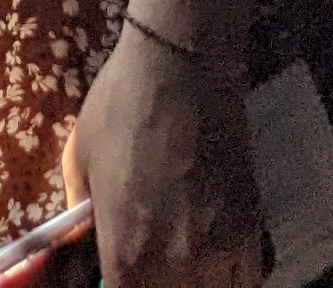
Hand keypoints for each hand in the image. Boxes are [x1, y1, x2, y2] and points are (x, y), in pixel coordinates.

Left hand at [64, 24, 265, 287]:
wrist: (181, 67)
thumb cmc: (120, 105)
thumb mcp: (81, 158)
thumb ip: (81, 211)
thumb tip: (81, 238)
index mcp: (125, 251)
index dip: (116, 286)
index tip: (117, 270)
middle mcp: (174, 264)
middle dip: (153, 281)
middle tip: (148, 255)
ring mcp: (217, 252)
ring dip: (195, 281)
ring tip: (184, 258)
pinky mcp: (251, 231)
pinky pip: (248, 279)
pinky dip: (233, 276)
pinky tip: (218, 258)